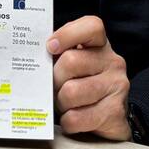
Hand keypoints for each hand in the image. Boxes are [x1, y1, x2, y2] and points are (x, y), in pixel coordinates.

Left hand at [48, 15, 130, 141]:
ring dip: (60, 103)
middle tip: (55, 88)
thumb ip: (57, 56)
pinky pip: (76, 117)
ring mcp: (117, 86)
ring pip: (71, 92)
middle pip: (70, 61)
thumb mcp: (72, 66)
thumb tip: (31, 57)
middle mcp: (113, 62)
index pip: (91, 27)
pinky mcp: (115, 112)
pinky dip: (67, 121)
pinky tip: (73, 118)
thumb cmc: (82, 86)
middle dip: (55, 79)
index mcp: (100, 45)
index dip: (67, 34)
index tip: (50, 47)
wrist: (109, 118)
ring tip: (65, 105)